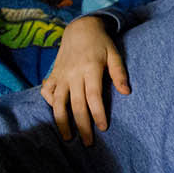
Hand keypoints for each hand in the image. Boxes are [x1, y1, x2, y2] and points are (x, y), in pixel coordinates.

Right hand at [41, 16, 130, 144]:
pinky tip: (57, 113)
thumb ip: (120, 73)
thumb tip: (127, 92)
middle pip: (76, 104)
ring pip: (58, 103)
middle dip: (82, 126)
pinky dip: (49, 103)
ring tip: (68, 138)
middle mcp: (73, 74)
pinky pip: (47, 91)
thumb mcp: (114, 54)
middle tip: (89, 143)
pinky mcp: (53, 74)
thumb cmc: (101, 43)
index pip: (93, 96)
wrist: (80, 29)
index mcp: (90, 68)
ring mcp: (61, 75)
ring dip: (62, 122)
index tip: (104, 128)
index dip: (98, 113)